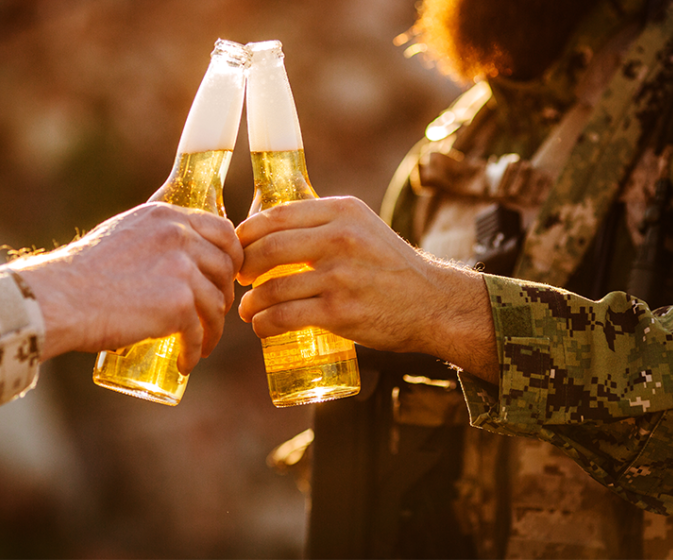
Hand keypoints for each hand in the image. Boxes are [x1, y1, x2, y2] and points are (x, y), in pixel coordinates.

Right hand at [12, 202, 243, 373]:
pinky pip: (199, 332)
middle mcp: (179, 236)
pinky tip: (186, 361)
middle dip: (224, 293)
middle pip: (225, 267)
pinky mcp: (179, 304)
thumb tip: (173, 254)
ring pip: (216, 304)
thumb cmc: (82, 272)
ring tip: (200, 343)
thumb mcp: (123, 233)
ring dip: (212, 328)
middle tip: (212, 313)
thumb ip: (153, 236)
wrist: (60, 298)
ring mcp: (182, 270)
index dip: (232, 256)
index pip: (223, 230)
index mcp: (167, 215)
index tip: (227, 276)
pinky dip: (195, 350)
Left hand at [236, 196, 498, 381]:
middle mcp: (340, 239)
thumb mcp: (364, 228)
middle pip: (268, 248)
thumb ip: (325, 225)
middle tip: (240, 277)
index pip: (277, 215)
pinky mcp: (339, 312)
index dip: (248, 233)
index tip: (238, 247)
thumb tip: (271, 232)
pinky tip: (261, 326)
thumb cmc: (391, 267)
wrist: (433, 303)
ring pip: (273, 287)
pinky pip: (284, 317)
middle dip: (244, 265)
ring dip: (251, 302)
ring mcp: (339, 276)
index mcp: (343, 211)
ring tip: (248, 309)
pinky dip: (264, 324)